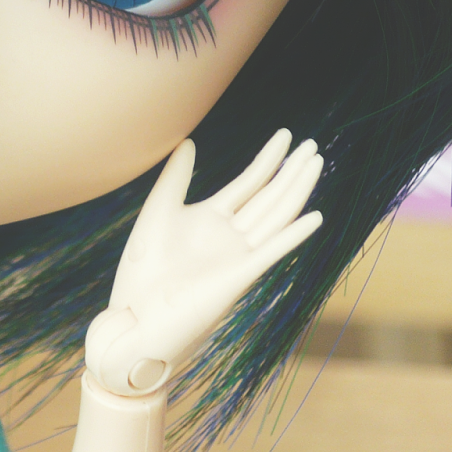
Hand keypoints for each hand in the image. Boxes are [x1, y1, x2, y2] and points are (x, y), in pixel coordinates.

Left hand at [84, 130, 322, 397]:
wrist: (135, 316)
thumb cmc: (142, 269)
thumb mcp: (159, 211)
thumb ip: (176, 177)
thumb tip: (189, 141)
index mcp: (212, 219)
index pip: (249, 183)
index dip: (267, 159)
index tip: (285, 134)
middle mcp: (231, 236)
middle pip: (269, 196)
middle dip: (290, 171)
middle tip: (313, 144)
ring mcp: (239, 255)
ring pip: (275, 216)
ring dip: (296, 191)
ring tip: (315, 163)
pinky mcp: (239, 277)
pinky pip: (271, 251)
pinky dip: (292, 235)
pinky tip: (313, 216)